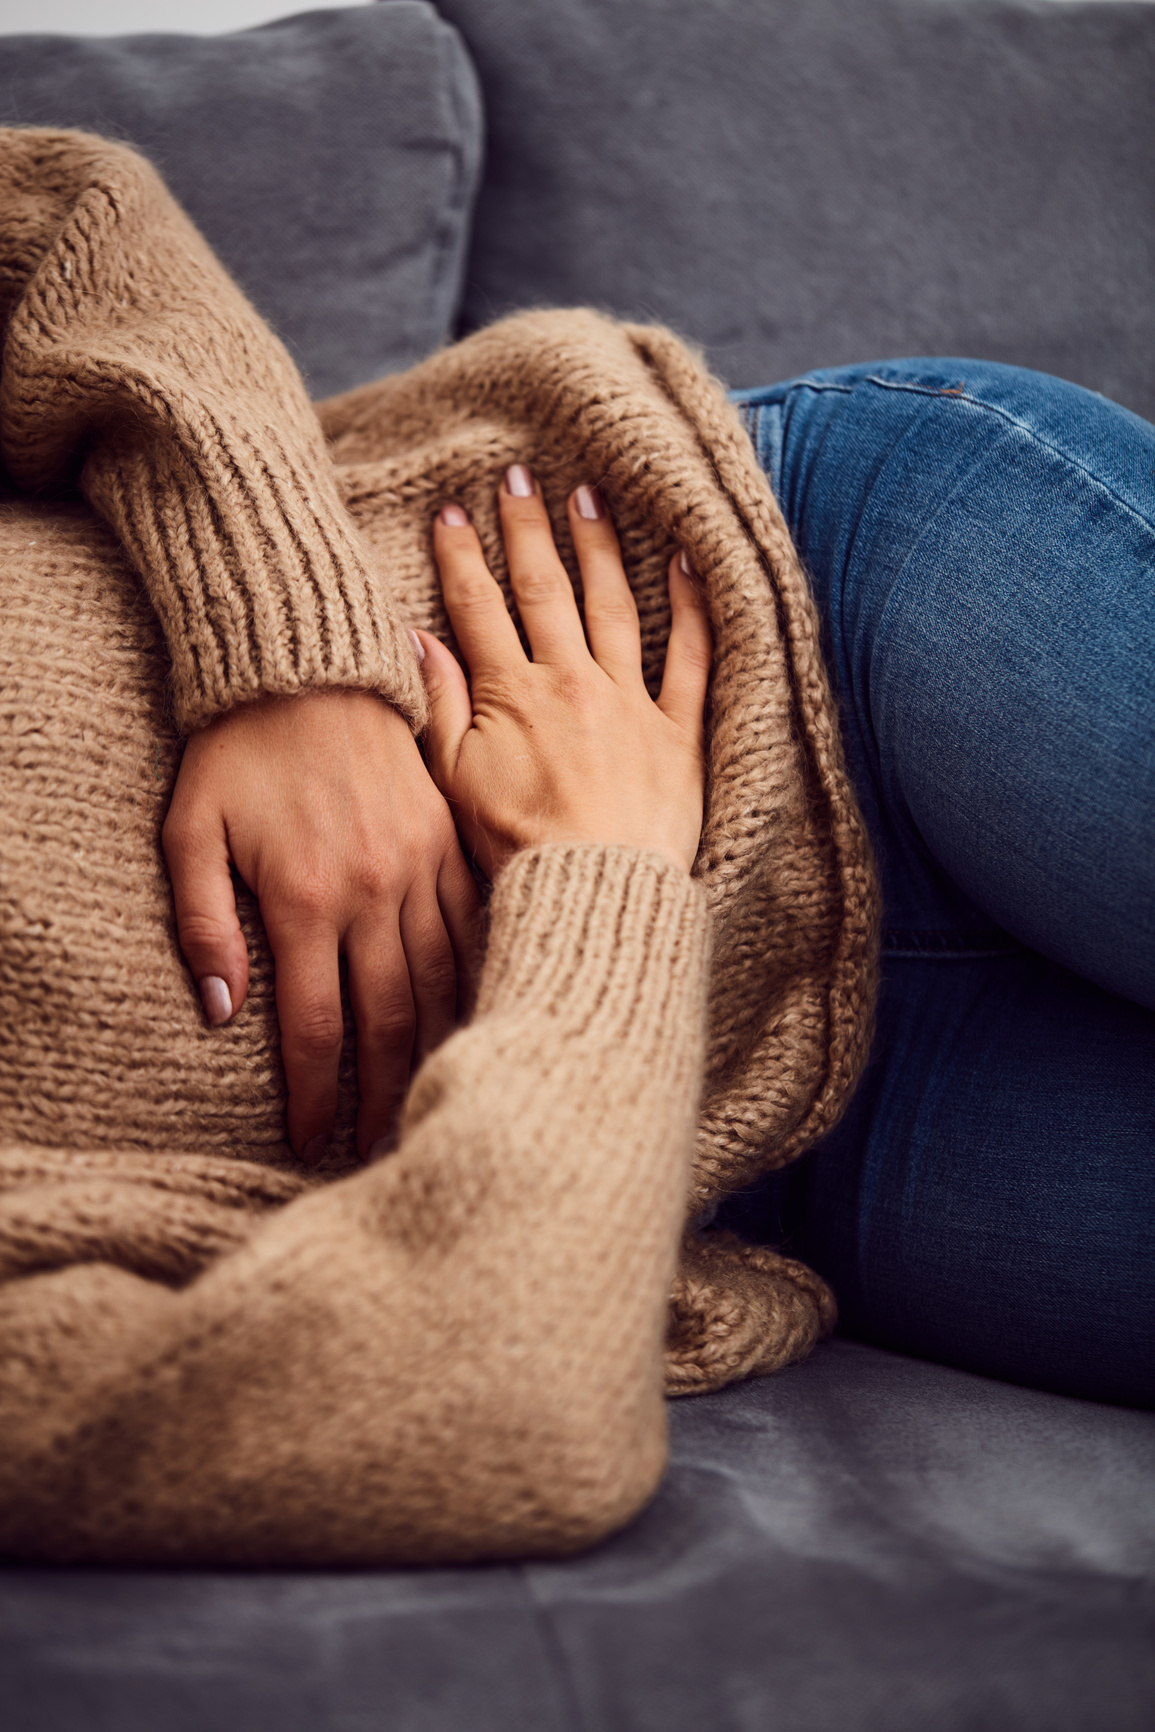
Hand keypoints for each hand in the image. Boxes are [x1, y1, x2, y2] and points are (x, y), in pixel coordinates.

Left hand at [163, 692, 480, 1163]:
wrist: (308, 666)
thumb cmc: (237, 751)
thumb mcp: (190, 832)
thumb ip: (203, 924)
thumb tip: (222, 1012)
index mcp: (306, 898)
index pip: (318, 1026)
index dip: (316, 1095)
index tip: (311, 1142)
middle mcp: (374, 890)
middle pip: (388, 1020)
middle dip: (380, 1094)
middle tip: (374, 1148)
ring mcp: (421, 864)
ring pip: (441, 980)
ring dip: (433, 1049)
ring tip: (424, 1101)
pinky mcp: (450, 839)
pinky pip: (473, 924)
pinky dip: (475, 978)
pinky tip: (472, 1018)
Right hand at [416, 466, 710, 876]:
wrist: (591, 890)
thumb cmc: (515, 850)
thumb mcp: (454, 783)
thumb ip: (440, 706)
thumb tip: (417, 640)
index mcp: (511, 696)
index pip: (479, 608)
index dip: (463, 556)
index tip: (452, 511)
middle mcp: (570, 683)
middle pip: (546, 591)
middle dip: (529, 530)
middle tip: (520, 477)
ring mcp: (628, 702)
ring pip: (613, 607)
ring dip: (598, 549)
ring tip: (589, 499)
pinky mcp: (677, 732)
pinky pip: (691, 658)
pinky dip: (692, 608)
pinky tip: (687, 561)